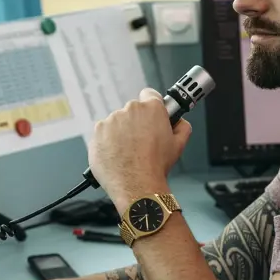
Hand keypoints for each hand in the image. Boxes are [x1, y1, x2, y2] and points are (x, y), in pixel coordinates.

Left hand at [88, 88, 191, 213]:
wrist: (136, 185)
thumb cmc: (156, 166)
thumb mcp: (179, 145)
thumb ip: (182, 127)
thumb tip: (180, 122)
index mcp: (151, 108)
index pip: (149, 94)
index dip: (151, 105)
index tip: (150, 115)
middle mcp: (129, 110)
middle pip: (132, 111)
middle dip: (135, 123)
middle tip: (141, 141)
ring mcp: (110, 121)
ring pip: (116, 123)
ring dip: (120, 133)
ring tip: (128, 153)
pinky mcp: (97, 134)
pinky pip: (103, 135)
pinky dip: (107, 143)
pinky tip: (116, 156)